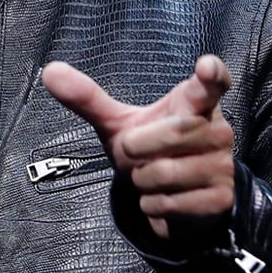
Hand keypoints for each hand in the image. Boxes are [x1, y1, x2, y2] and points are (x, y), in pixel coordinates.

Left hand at [40, 54, 235, 239]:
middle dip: (138, 148)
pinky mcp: (219, 199)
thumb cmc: (149, 149)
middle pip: (172, 133)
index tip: (206, 67)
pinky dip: (150, 205)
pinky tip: (160, 198)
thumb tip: (49, 70)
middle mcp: (217, 130)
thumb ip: (88, 99)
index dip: (211, 73)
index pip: (212, 82)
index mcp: (195, 103)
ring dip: (142, 181)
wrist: (175, 200)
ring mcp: (222, 165)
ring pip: (165, 173)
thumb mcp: (119, 124)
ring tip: (149, 176)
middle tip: (136, 152)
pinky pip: (169, 203)